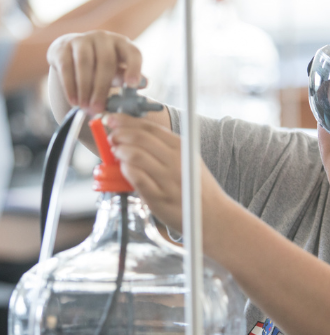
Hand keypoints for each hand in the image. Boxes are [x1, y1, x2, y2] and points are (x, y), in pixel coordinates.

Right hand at [47, 30, 144, 114]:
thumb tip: (145, 83)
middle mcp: (104, 38)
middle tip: (99, 109)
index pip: (133, 53)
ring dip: (85, 89)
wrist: (72, 55)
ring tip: (85, 107)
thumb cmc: (102, 68)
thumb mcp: (119, 72)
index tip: (132, 86)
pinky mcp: (63, 46)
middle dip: (102, 88)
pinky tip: (74, 101)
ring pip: (84, 64)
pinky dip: (70, 87)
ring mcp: (83, 39)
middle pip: (106, 62)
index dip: (134, 68)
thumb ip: (130, 79)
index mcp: (123, 45)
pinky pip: (67, 67)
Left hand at [106, 114, 228, 236]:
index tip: (112, 119)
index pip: (149, 127)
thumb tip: (132, 135)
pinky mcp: (159, 198)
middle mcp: (176, 160)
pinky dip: (125, 170)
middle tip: (112, 138)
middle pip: (139, 138)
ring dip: (120, 152)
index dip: (126, 121)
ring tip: (116, 153)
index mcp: (182, 147)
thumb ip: (164, 148)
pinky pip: (136, 178)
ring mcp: (168, 179)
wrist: (213, 215)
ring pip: (135, 156)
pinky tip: (123, 170)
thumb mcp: (187, 159)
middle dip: (119, 134)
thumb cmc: (195, 187)